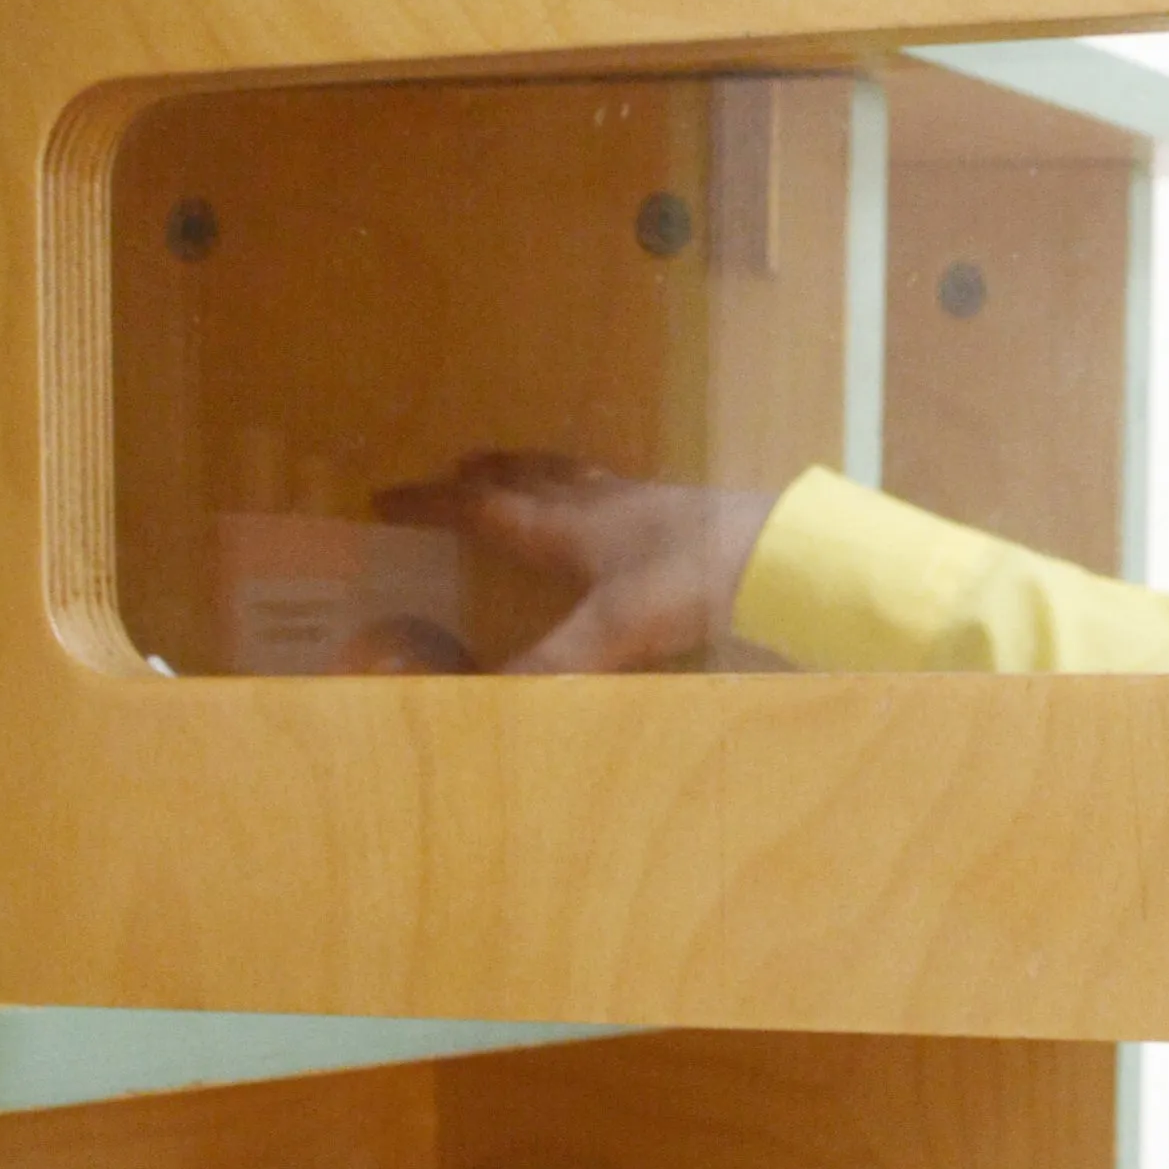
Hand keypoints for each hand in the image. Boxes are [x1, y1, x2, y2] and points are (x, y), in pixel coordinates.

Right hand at [370, 454, 775, 670]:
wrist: (783, 555)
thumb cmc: (692, 582)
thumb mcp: (614, 630)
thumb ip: (551, 665)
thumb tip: (484, 700)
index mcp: (569, 525)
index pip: (484, 509)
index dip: (432, 505)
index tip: (385, 496)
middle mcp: (603, 504)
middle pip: (530, 478)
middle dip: (488, 475)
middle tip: (458, 467)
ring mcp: (650, 502)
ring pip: (579, 476)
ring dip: (543, 471)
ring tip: (527, 470)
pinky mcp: (691, 511)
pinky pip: (626, 490)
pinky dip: (602, 490)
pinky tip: (622, 505)